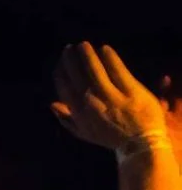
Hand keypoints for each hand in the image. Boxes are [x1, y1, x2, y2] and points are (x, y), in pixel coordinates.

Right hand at [52, 42, 166, 150]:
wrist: (139, 144)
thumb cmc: (111, 138)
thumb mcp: (84, 133)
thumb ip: (67, 119)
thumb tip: (52, 104)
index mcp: (79, 112)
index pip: (65, 88)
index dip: (61, 73)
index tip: (60, 62)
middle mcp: (92, 102)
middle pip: (78, 76)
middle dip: (71, 60)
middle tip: (69, 48)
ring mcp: (111, 96)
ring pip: (95, 70)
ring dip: (87, 55)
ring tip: (84, 45)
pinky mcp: (129, 90)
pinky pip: (117, 70)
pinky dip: (109, 58)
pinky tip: (105, 49)